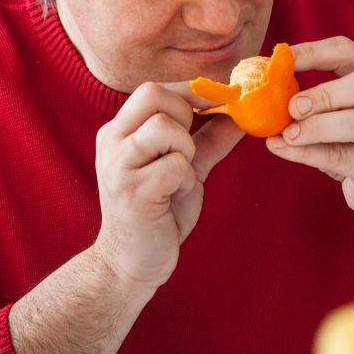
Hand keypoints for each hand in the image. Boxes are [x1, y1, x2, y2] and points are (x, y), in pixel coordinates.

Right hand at [94, 82, 242, 288]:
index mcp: (119, 131)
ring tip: (179, 174)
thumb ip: (210, 139)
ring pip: (164, 126)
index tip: (218, 103)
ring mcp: (118, 166)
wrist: (131, 263)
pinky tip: (173, 196)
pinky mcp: (131, 192)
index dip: (190, 92)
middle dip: (185, 115)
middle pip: (153, 94)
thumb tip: (241, 113)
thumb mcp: (186, 168)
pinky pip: (174, 165)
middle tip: (188, 147)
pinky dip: (185, 179)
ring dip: (185, 149)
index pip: (152, 89)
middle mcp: (112, 142)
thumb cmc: (157, 213)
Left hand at [266, 36, 353, 221]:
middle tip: (292, 107)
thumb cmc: (350, 139)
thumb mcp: (333, 112)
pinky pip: (341, 156)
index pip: (345, 51)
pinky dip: (307, 153)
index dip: (312, 52)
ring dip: (317, 126)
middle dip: (323, 94)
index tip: (281, 60)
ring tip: (288, 134)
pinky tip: (283, 149)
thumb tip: (260, 90)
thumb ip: (305, 100)